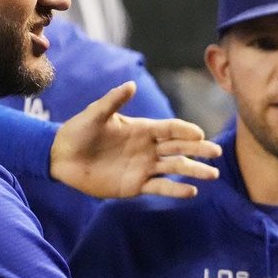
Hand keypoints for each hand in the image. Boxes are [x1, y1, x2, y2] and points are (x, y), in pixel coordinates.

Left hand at [50, 82, 222, 198]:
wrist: (61, 158)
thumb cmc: (77, 131)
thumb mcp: (95, 114)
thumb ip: (113, 101)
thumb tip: (131, 85)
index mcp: (142, 129)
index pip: (170, 129)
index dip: (185, 131)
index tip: (199, 134)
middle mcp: (148, 148)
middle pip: (179, 148)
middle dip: (198, 150)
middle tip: (217, 152)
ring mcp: (144, 167)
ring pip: (175, 168)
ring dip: (194, 171)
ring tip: (212, 175)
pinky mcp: (136, 185)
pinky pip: (160, 187)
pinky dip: (176, 190)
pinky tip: (191, 191)